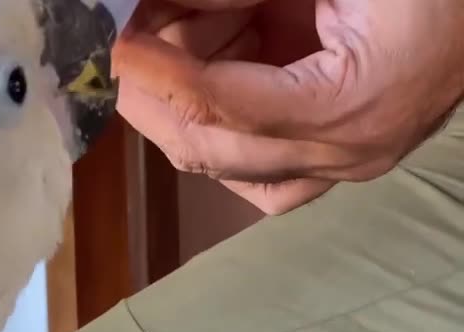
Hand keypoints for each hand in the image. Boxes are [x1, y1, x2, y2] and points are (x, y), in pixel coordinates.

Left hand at [113, 0, 463, 214]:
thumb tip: (160, 5)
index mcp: (351, 104)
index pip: (228, 104)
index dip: (164, 75)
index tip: (118, 47)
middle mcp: (344, 153)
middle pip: (216, 151)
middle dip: (156, 102)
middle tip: (125, 52)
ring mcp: (341, 165)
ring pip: (229, 168)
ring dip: (183, 113)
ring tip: (172, 52)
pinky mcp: (336, 161)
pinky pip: (259, 176)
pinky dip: (217, 137)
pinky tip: (207, 94)